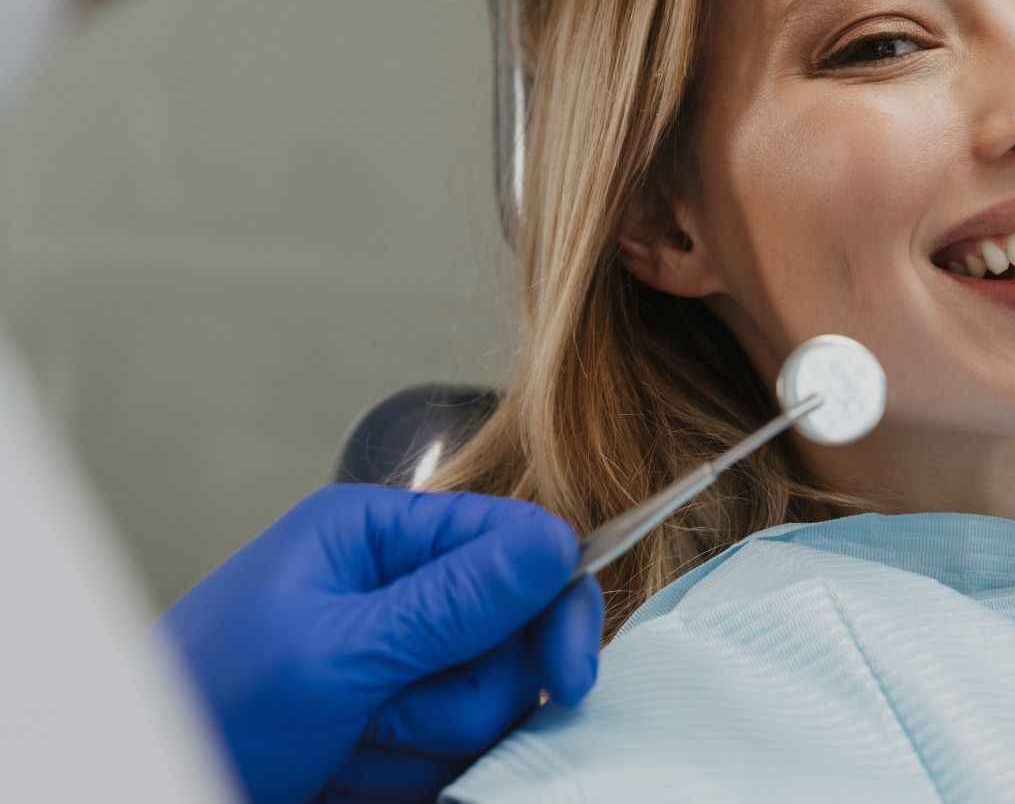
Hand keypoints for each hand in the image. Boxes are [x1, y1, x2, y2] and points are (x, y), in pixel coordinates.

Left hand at [159, 485, 603, 803]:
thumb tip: (552, 543)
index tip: (566, 671)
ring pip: (488, 703)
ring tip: (342, 746)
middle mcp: (392, 591)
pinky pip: (454, 752)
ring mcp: (394, 663)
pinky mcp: (392, 725)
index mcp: (375, 536)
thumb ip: (452, 602)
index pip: (515, 542)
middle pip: (511, 634)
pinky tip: (345, 770)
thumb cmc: (203, 710)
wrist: (150, 789)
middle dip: (462, 692)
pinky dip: (408, 775)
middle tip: (391, 717)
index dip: (552, 604)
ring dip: (422, 743)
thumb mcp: (335, 652)